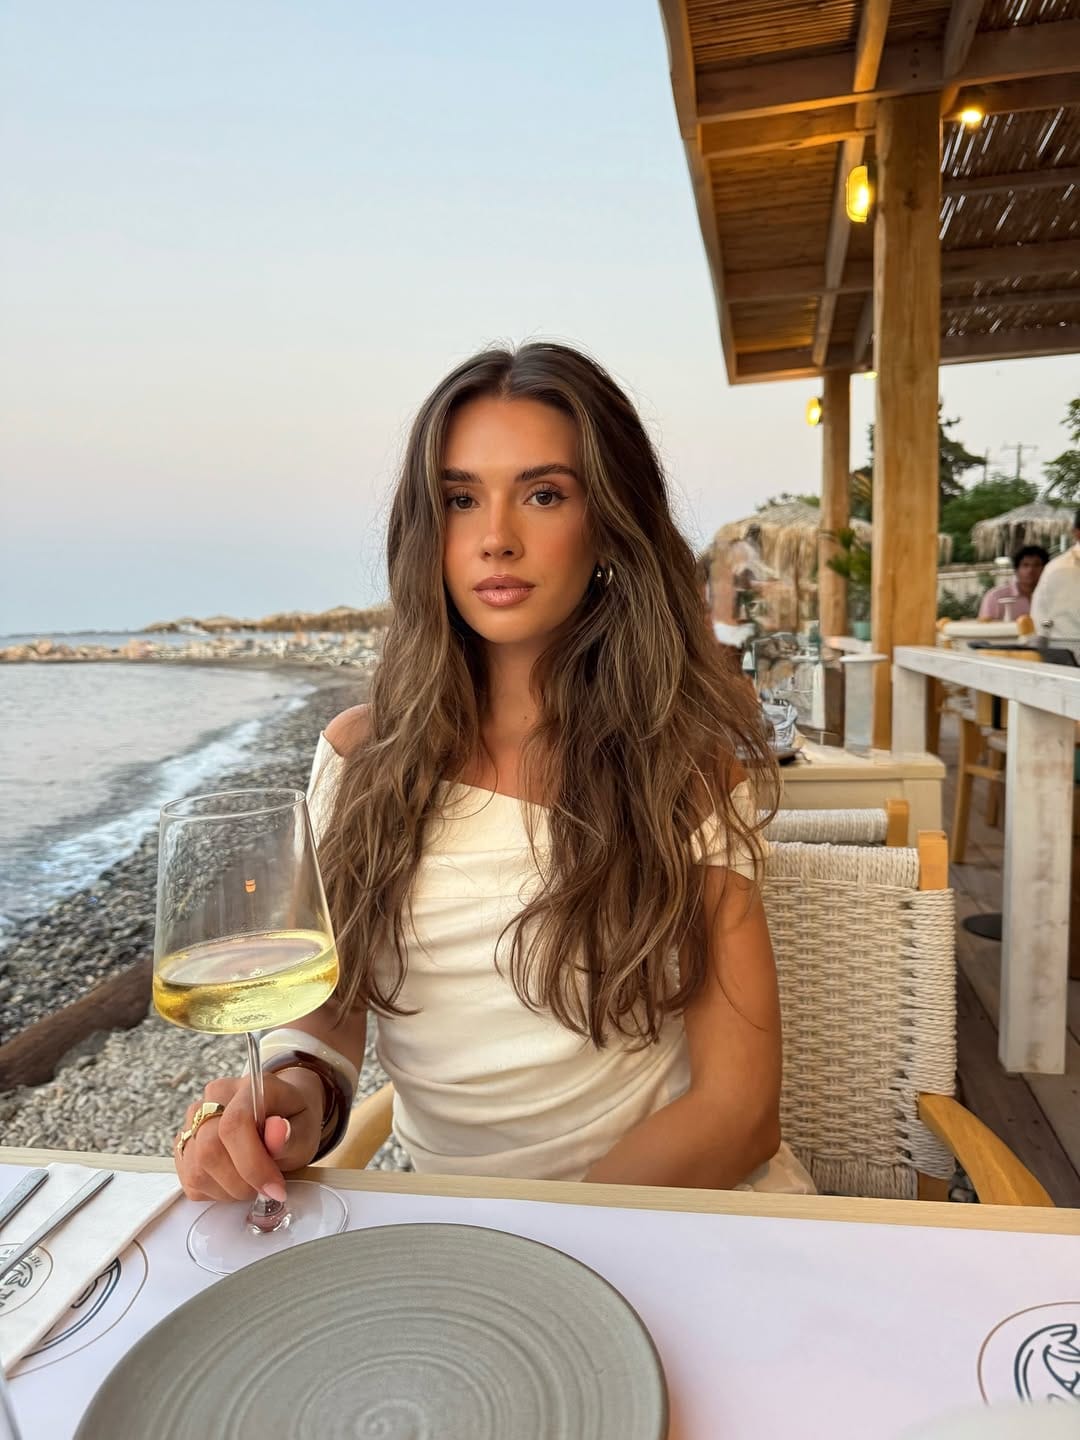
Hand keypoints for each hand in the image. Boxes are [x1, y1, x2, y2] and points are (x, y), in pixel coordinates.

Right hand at [173, 1069, 323, 1202]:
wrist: (282, 1113)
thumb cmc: (294, 1120)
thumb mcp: (306, 1130)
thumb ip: (292, 1135)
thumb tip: (278, 1132)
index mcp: (250, 1086)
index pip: (234, 1123)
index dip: (252, 1164)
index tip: (274, 1187)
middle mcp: (215, 1097)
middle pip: (210, 1148)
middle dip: (241, 1182)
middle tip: (266, 1189)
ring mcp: (195, 1118)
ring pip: (196, 1168)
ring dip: (229, 1190)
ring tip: (252, 1184)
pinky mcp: (185, 1141)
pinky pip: (190, 1178)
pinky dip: (215, 1191)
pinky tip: (235, 1182)